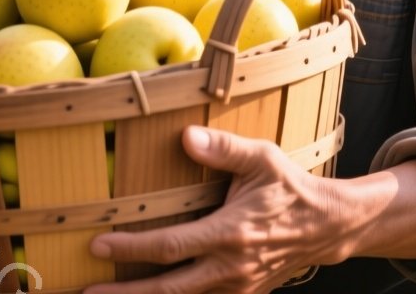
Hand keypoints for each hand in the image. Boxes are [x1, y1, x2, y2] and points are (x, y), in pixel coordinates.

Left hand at [85, 126, 344, 293]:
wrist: (329, 227)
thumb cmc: (291, 188)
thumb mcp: (263, 159)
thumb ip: (224, 149)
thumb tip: (186, 137)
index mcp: (230, 233)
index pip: (171, 246)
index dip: (131, 249)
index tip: (97, 246)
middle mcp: (231, 267)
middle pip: (169, 289)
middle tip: (87, 293)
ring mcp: (238, 287)